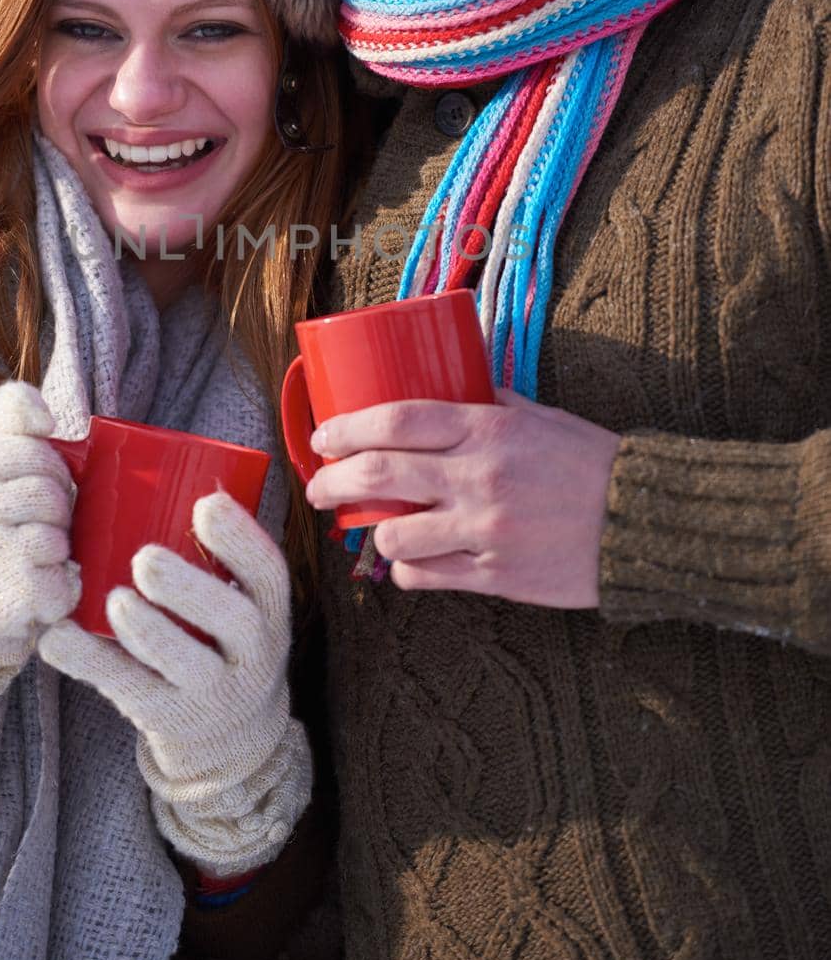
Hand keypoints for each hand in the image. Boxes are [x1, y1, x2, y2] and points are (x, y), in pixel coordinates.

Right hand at [0, 382, 80, 704]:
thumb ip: (8, 420)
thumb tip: (46, 417)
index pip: (28, 435)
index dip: (49, 461)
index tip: (43, 480)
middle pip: (53, 482)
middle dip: (57, 506)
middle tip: (35, 528)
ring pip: (60, 526)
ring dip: (57, 547)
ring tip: (31, 561)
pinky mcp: (13, 589)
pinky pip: (68, 575)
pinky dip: (63, 588)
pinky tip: (36, 592)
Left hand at [38, 491, 311, 876]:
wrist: (231, 736)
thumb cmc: (218, 636)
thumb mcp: (237, 600)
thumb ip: (209, 555)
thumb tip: (141, 468)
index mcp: (268, 609)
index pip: (268, 571)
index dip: (241, 538)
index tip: (205, 503)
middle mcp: (253, 654)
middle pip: (234, 621)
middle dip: (190, 589)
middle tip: (146, 559)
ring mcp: (213, 693)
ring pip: (186, 665)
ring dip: (148, 631)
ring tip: (115, 600)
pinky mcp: (169, 719)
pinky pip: (130, 692)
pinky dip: (90, 663)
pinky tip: (56, 638)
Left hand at [305, 388, 620, 606]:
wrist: (644, 521)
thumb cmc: (591, 462)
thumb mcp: (539, 416)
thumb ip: (490, 402)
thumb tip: (450, 383)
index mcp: (487, 429)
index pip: (396, 420)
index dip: (347, 427)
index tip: (323, 436)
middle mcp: (479, 478)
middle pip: (378, 475)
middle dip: (331, 481)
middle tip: (316, 487)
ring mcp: (485, 530)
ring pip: (394, 536)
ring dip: (372, 533)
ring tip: (368, 528)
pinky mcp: (497, 575)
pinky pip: (427, 577)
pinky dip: (408, 570)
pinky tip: (409, 562)